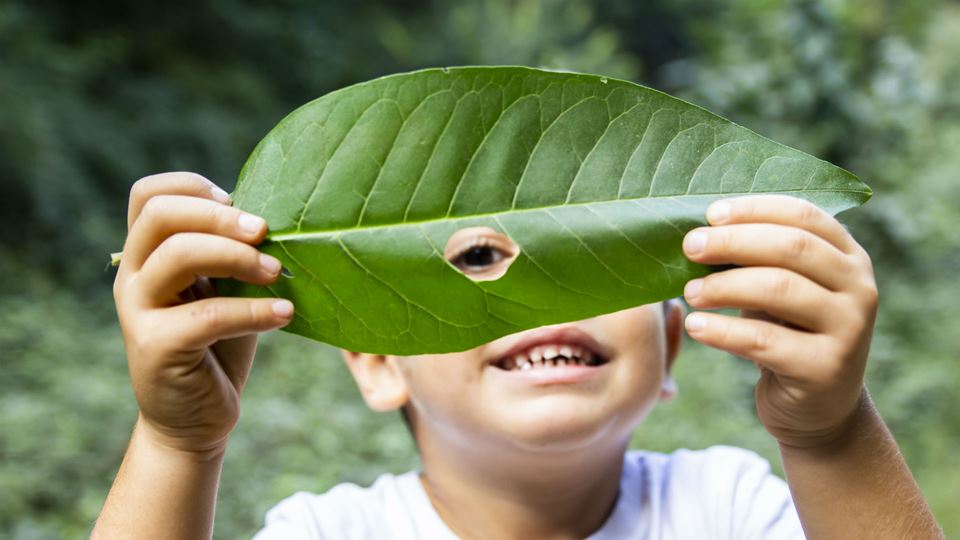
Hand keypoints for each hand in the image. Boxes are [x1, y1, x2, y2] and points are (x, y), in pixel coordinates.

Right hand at [113, 172, 293, 454]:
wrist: (195, 420)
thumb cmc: (218, 347)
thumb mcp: (224, 291)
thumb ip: (231, 255)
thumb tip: (275, 221)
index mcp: (147, 256)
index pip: (148, 195)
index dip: (192, 186)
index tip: (237, 201)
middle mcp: (133, 277)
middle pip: (161, 215)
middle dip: (220, 216)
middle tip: (265, 232)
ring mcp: (138, 311)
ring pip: (179, 254)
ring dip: (238, 257)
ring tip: (277, 273)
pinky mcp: (155, 347)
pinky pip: (207, 315)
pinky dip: (253, 311)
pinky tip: (285, 315)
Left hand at [681, 195, 878, 449]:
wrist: (818, 409)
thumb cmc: (787, 333)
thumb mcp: (780, 289)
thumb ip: (756, 259)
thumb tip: (697, 232)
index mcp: (848, 256)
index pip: (804, 215)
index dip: (755, 209)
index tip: (710, 214)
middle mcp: (858, 287)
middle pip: (791, 247)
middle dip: (733, 242)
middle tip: (689, 246)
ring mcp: (849, 329)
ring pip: (779, 289)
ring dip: (724, 285)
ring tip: (688, 293)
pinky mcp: (826, 369)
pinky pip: (764, 341)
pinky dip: (722, 331)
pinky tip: (695, 327)